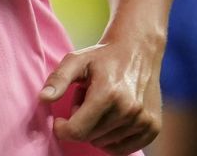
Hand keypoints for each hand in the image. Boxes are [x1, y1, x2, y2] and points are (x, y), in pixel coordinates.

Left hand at [40, 40, 164, 154]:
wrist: (138, 50)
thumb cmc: (103, 57)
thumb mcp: (76, 61)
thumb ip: (58, 80)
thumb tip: (43, 98)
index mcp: (108, 93)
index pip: (77, 131)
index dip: (62, 129)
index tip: (59, 120)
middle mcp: (129, 109)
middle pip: (90, 137)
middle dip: (81, 124)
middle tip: (86, 102)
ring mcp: (144, 120)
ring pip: (105, 143)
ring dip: (97, 129)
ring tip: (101, 106)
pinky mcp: (153, 127)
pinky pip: (123, 150)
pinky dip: (112, 139)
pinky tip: (112, 118)